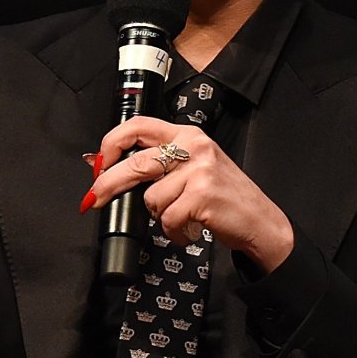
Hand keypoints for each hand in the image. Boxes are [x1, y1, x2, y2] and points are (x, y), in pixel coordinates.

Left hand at [86, 116, 293, 271]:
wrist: (261, 223)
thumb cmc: (223, 199)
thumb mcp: (192, 169)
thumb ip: (157, 164)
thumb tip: (106, 166)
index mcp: (187, 134)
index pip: (138, 125)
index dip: (111, 143)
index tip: (98, 163)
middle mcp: (194, 145)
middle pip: (135, 162)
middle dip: (108, 183)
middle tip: (94, 199)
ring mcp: (200, 169)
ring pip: (150, 198)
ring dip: (160, 216)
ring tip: (181, 217)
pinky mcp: (202, 194)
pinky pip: (167, 218)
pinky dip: (173, 232)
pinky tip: (189, 228)